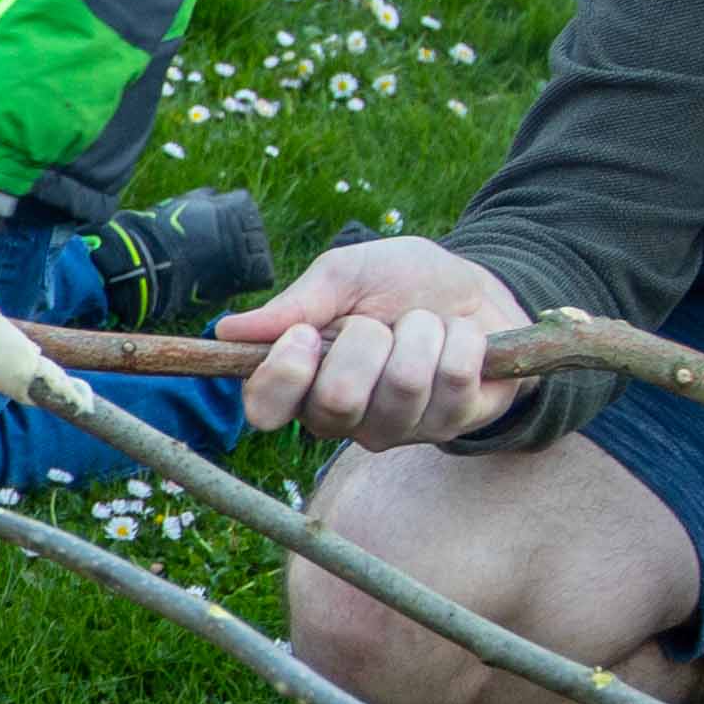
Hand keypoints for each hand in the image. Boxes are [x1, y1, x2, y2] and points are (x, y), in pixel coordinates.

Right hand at [226, 234, 535, 446]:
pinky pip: (452, 378)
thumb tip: (228, 329)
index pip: (265, 409)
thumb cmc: (398, 282)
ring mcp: (397, 428)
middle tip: (379, 322)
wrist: (476, 286)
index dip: (284, 373)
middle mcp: (343, 418)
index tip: (306, 333)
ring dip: (420, 332)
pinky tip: (459, 338)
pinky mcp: (450, 425)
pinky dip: (461, 338)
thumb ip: (295, 305)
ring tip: (425, 325)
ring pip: (401, 386)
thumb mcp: (344, 275)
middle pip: (338, 399)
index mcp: (302, 382)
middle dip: (366, 339)